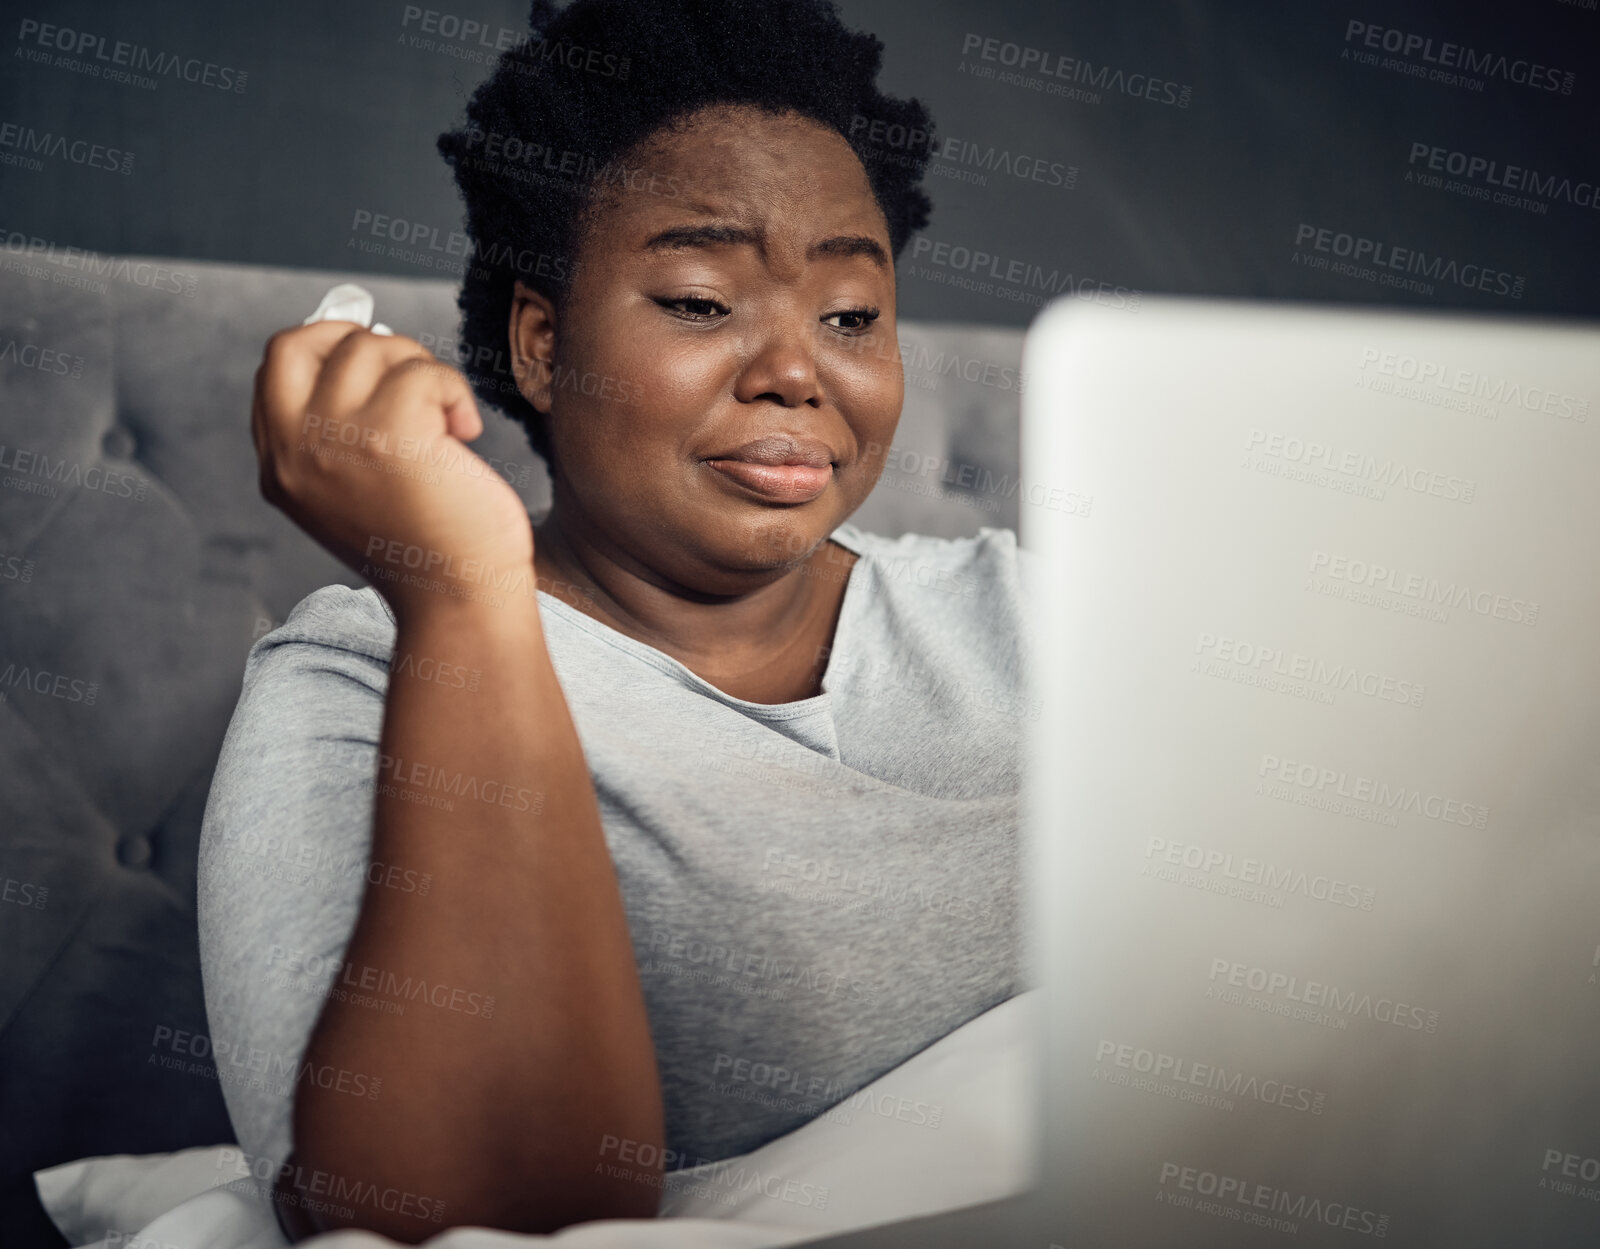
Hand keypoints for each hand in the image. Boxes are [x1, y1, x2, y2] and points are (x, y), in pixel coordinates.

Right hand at [251, 321, 535, 621]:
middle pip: (306, 340)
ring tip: (447, 426)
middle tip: (415, 386)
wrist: (459, 601)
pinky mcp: (389, 435)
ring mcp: (335, 440)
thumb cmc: (426, 544)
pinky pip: (424, 372)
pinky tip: (465, 434)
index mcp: (279, 466)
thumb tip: (355, 336)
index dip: (329, 344)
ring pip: (375, 348)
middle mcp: (293, 452)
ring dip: (425, 374)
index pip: (276, 363)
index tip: (377, 367)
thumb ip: (335, 426)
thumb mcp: (353, 487)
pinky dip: (455, 393)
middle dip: (367, 344)